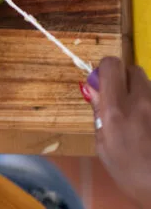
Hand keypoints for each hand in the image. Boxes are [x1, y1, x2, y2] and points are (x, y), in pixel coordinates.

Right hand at [83, 58, 150, 206]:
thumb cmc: (127, 172)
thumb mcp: (103, 144)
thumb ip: (99, 111)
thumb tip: (93, 88)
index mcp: (117, 110)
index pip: (112, 65)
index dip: (105, 69)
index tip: (101, 84)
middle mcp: (142, 102)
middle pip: (133, 69)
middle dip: (123, 79)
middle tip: (118, 99)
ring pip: (147, 84)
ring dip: (138, 92)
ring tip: (136, 117)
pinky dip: (149, 106)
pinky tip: (148, 126)